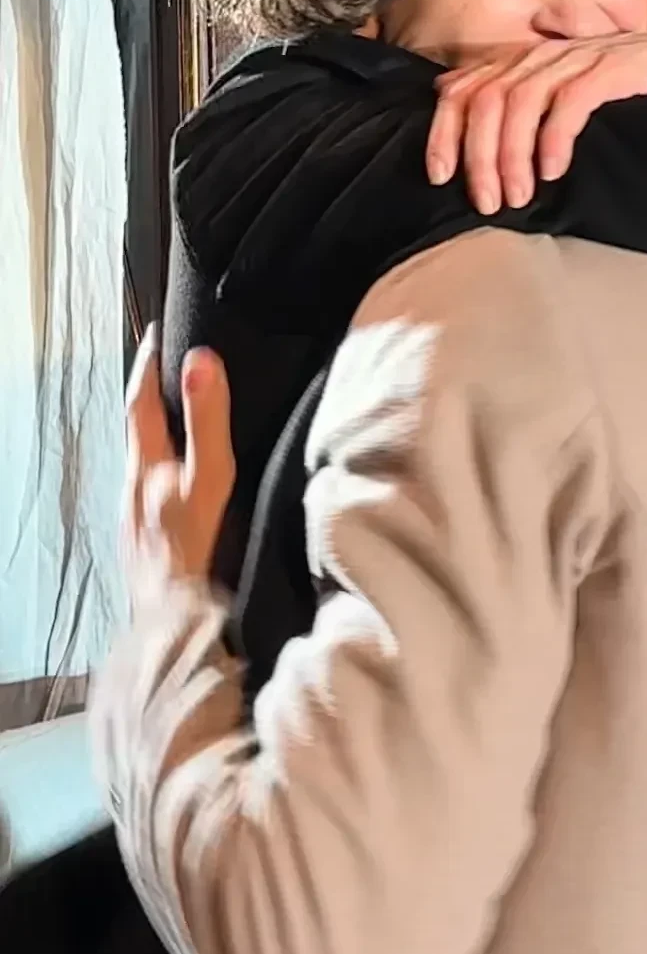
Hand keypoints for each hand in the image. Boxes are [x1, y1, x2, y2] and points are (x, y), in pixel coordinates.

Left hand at [124, 328, 235, 585]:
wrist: (171, 620)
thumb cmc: (195, 548)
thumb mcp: (208, 477)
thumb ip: (206, 420)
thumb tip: (200, 359)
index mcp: (145, 465)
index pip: (141, 400)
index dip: (148, 364)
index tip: (155, 333)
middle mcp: (131, 486)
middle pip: (136, 429)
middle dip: (148, 394)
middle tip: (163, 366)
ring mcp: (133, 515)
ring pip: (139, 459)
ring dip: (153, 430)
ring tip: (172, 413)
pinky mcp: (141, 538)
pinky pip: (146, 486)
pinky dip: (158, 464)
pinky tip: (173, 478)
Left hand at [427, 32, 646, 214]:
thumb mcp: (581, 99)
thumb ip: (532, 105)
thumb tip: (468, 116)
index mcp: (539, 58)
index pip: (466, 84)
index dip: (442, 130)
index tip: (440, 177)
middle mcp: (556, 51)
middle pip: (485, 96)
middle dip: (477, 155)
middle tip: (487, 203)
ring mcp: (589, 56)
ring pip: (520, 101)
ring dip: (511, 155)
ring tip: (518, 197)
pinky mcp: (621, 67)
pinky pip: (571, 101)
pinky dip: (554, 138)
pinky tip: (554, 173)